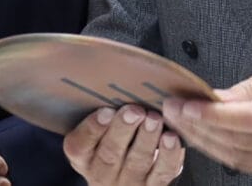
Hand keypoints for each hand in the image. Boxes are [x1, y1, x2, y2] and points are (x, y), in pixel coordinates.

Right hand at [63, 106, 185, 184]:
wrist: (127, 175)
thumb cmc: (112, 138)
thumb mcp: (98, 128)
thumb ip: (102, 110)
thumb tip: (115, 76)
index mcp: (83, 155)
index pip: (79, 145)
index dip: (92, 128)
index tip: (106, 111)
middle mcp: (102, 173)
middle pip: (110, 154)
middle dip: (123, 130)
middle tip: (135, 111)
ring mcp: (128, 182)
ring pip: (137, 162)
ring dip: (147, 139)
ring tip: (154, 119)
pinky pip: (162, 172)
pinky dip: (168, 154)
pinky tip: (172, 138)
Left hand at [162, 59, 251, 179]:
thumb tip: (217, 98)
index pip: (247, 118)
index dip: (212, 114)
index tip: (184, 104)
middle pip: (235, 139)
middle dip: (197, 125)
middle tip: (170, 108)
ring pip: (234, 156)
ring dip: (201, 139)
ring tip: (178, 121)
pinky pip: (243, 164)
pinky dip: (218, 150)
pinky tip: (201, 136)